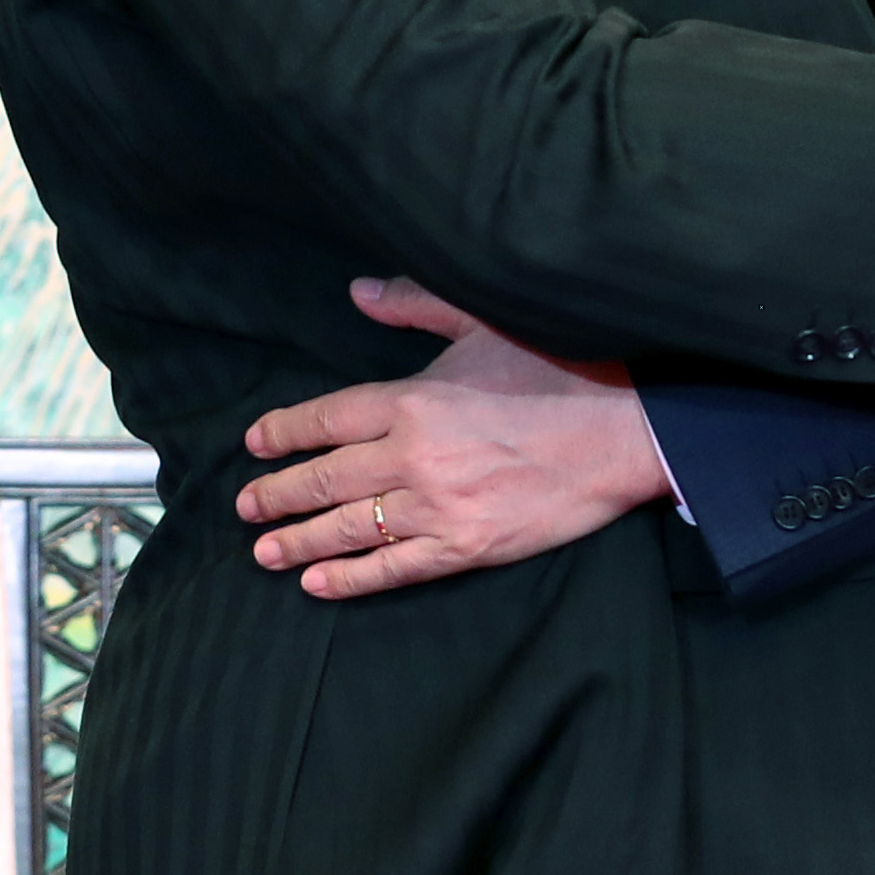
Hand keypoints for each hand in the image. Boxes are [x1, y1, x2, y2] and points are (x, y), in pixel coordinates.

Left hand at [237, 279, 672, 599]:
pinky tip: (317, 583)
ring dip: (298, 541)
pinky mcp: (466, 547)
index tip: (255, 444)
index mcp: (411, 399)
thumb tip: (359, 291)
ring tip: (264, 551)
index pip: (325, 419)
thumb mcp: (485, 321)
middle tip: (246, 506)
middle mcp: (412, 456)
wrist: (628, 431)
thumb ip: (416, 305)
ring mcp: (437, 507)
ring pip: (349, 529)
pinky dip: (350, 578)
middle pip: (324, 480)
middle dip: (277, 494)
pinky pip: (394, 569)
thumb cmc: (562, 368)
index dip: (284, 433)